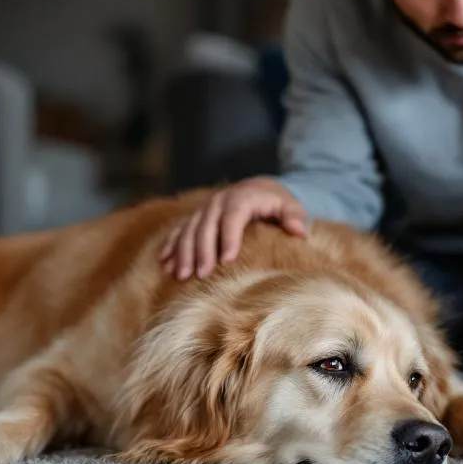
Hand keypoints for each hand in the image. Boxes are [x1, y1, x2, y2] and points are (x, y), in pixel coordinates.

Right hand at [159, 177, 307, 279]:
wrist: (257, 188)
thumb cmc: (276, 203)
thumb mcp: (290, 206)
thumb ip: (294, 216)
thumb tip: (298, 230)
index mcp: (242, 198)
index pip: (233, 216)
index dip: (228, 236)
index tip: (227, 260)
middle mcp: (219, 201)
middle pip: (206, 225)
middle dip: (202, 250)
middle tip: (200, 274)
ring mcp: (203, 209)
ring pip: (188, 229)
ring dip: (183, 252)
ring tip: (181, 275)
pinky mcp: (194, 217)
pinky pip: (179, 230)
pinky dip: (171, 246)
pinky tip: (165, 264)